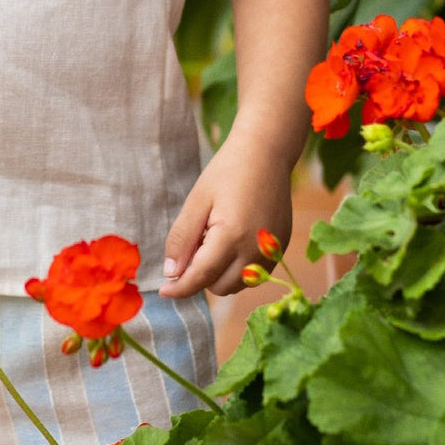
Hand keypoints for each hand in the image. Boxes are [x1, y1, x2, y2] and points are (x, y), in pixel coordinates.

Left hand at [158, 139, 292, 298]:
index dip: (180, 288)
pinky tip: (232, 238)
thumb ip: (182, 239)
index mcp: (232, 238)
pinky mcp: (281, 247)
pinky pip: (255, 273)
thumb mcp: (196, 202)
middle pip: (220, 287)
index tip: (163, 291)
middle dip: (201, 276)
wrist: (266, 153)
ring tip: (215, 237)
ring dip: (220, 274)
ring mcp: (272, 251)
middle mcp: (256, 251)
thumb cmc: (226, 172)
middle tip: (196, 241)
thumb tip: (171, 273)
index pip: (201, 277)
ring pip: (238, 284)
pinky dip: (238, 267)